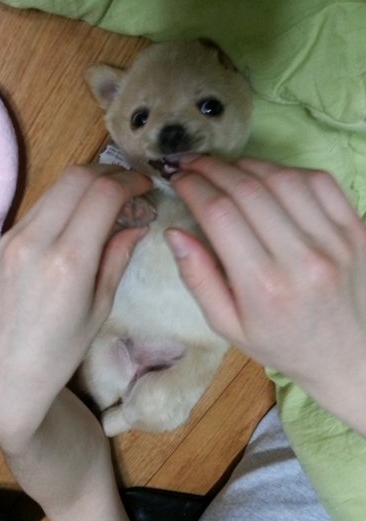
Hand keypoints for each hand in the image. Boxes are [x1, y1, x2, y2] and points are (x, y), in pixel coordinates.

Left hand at [0, 165, 150, 520]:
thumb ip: (117, 256)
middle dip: (110, 173)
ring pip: (57, 185)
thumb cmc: (59, 352)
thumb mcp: (99, 308)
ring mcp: (14, 235)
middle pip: (77, 176)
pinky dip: (67, 198)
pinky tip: (82, 216)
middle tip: (132, 187)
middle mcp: (36, 238)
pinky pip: (42, 203)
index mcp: (67, 260)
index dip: (131, 181)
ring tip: (110, 199)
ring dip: (87, 182)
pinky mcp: (3, 239)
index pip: (103, 193)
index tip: (147, 186)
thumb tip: (137, 220)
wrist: (3, 372)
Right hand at [166, 156, 365, 434]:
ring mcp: (335, 240)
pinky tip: (268, 176)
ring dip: (247, 164)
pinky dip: (287, 170)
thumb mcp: (227, 325)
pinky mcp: (356, 230)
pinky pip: (320, 181)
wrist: (349, 356)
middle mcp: (302, 258)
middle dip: (213, 168)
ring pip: (283, 178)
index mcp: (263, 286)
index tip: (178, 179)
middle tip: (193, 164)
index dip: (193, 187)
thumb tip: (174, 233)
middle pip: (248, 189)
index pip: (220, 214)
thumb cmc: (282, 344)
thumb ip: (198, 279)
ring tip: (226, 168)